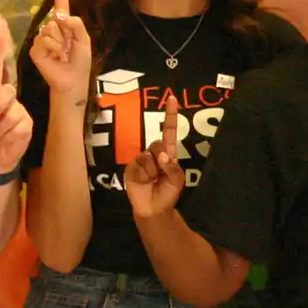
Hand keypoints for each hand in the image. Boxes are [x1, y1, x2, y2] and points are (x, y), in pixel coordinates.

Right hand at [26, 0, 93, 100]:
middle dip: (66, 34)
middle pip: (56, 19)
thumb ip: (76, 25)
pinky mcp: (35, 48)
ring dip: (59, 44)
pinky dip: (53, 50)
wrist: (71, 80)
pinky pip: (44, 42)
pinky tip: (55, 58)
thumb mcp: (83, 40)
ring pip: (49, 30)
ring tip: (62, 54)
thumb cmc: (79, 61)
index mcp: (64, 23)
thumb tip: (60, 16)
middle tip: (68, 48)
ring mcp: (41, 37)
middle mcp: (51, 27)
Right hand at [124, 92, 187, 216]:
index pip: (168, 131)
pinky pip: (138, 166)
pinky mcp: (130, 168)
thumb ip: (172, 167)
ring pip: (148, 156)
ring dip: (153, 170)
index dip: (170, 115)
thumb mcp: (177, 180)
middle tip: (161, 174)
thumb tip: (162, 155)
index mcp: (168, 153)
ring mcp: (141, 159)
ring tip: (152, 180)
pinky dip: (144, 175)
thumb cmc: (168, 192)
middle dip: (161, 159)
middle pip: (157, 144)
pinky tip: (144, 181)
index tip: (172, 98)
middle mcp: (153, 153)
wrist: (153, 208)